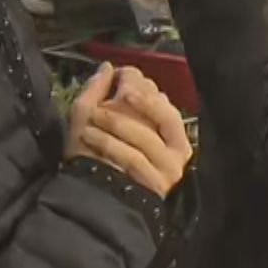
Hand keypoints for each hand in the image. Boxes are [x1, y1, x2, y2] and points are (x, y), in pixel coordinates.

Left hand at [65, 64, 192, 197]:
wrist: (96, 201)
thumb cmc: (97, 158)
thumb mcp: (94, 121)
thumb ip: (100, 92)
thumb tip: (107, 66)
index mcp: (169, 131)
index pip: (164, 103)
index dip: (144, 87)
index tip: (123, 77)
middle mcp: (177, 148)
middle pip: (165, 116)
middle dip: (141, 102)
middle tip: (119, 94)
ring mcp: (169, 167)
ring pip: (145, 137)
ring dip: (117, 123)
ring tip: (93, 117)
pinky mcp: (156, 183)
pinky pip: (133, 158)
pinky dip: (110, 145)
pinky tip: (90, 136)